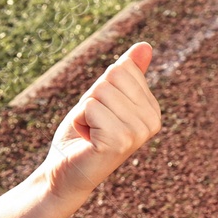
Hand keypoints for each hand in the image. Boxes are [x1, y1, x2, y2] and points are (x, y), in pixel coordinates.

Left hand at [39, 42, 161, 202]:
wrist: (64, 172)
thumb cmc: (82, 135)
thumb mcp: (102, 98)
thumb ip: (126, 74)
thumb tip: (145, 45)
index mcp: (152, 109)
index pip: (122, 69)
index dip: (98, 89)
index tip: (99, 114)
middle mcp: (152, 120)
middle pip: (111, 77)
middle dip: (90, 98)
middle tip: (91, 124)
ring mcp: (138, 132)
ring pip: (100, 91)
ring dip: (83, 110)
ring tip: (89, 132)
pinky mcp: (120, 141)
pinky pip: (91, 107)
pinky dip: (79, 120)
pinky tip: (86, 140)